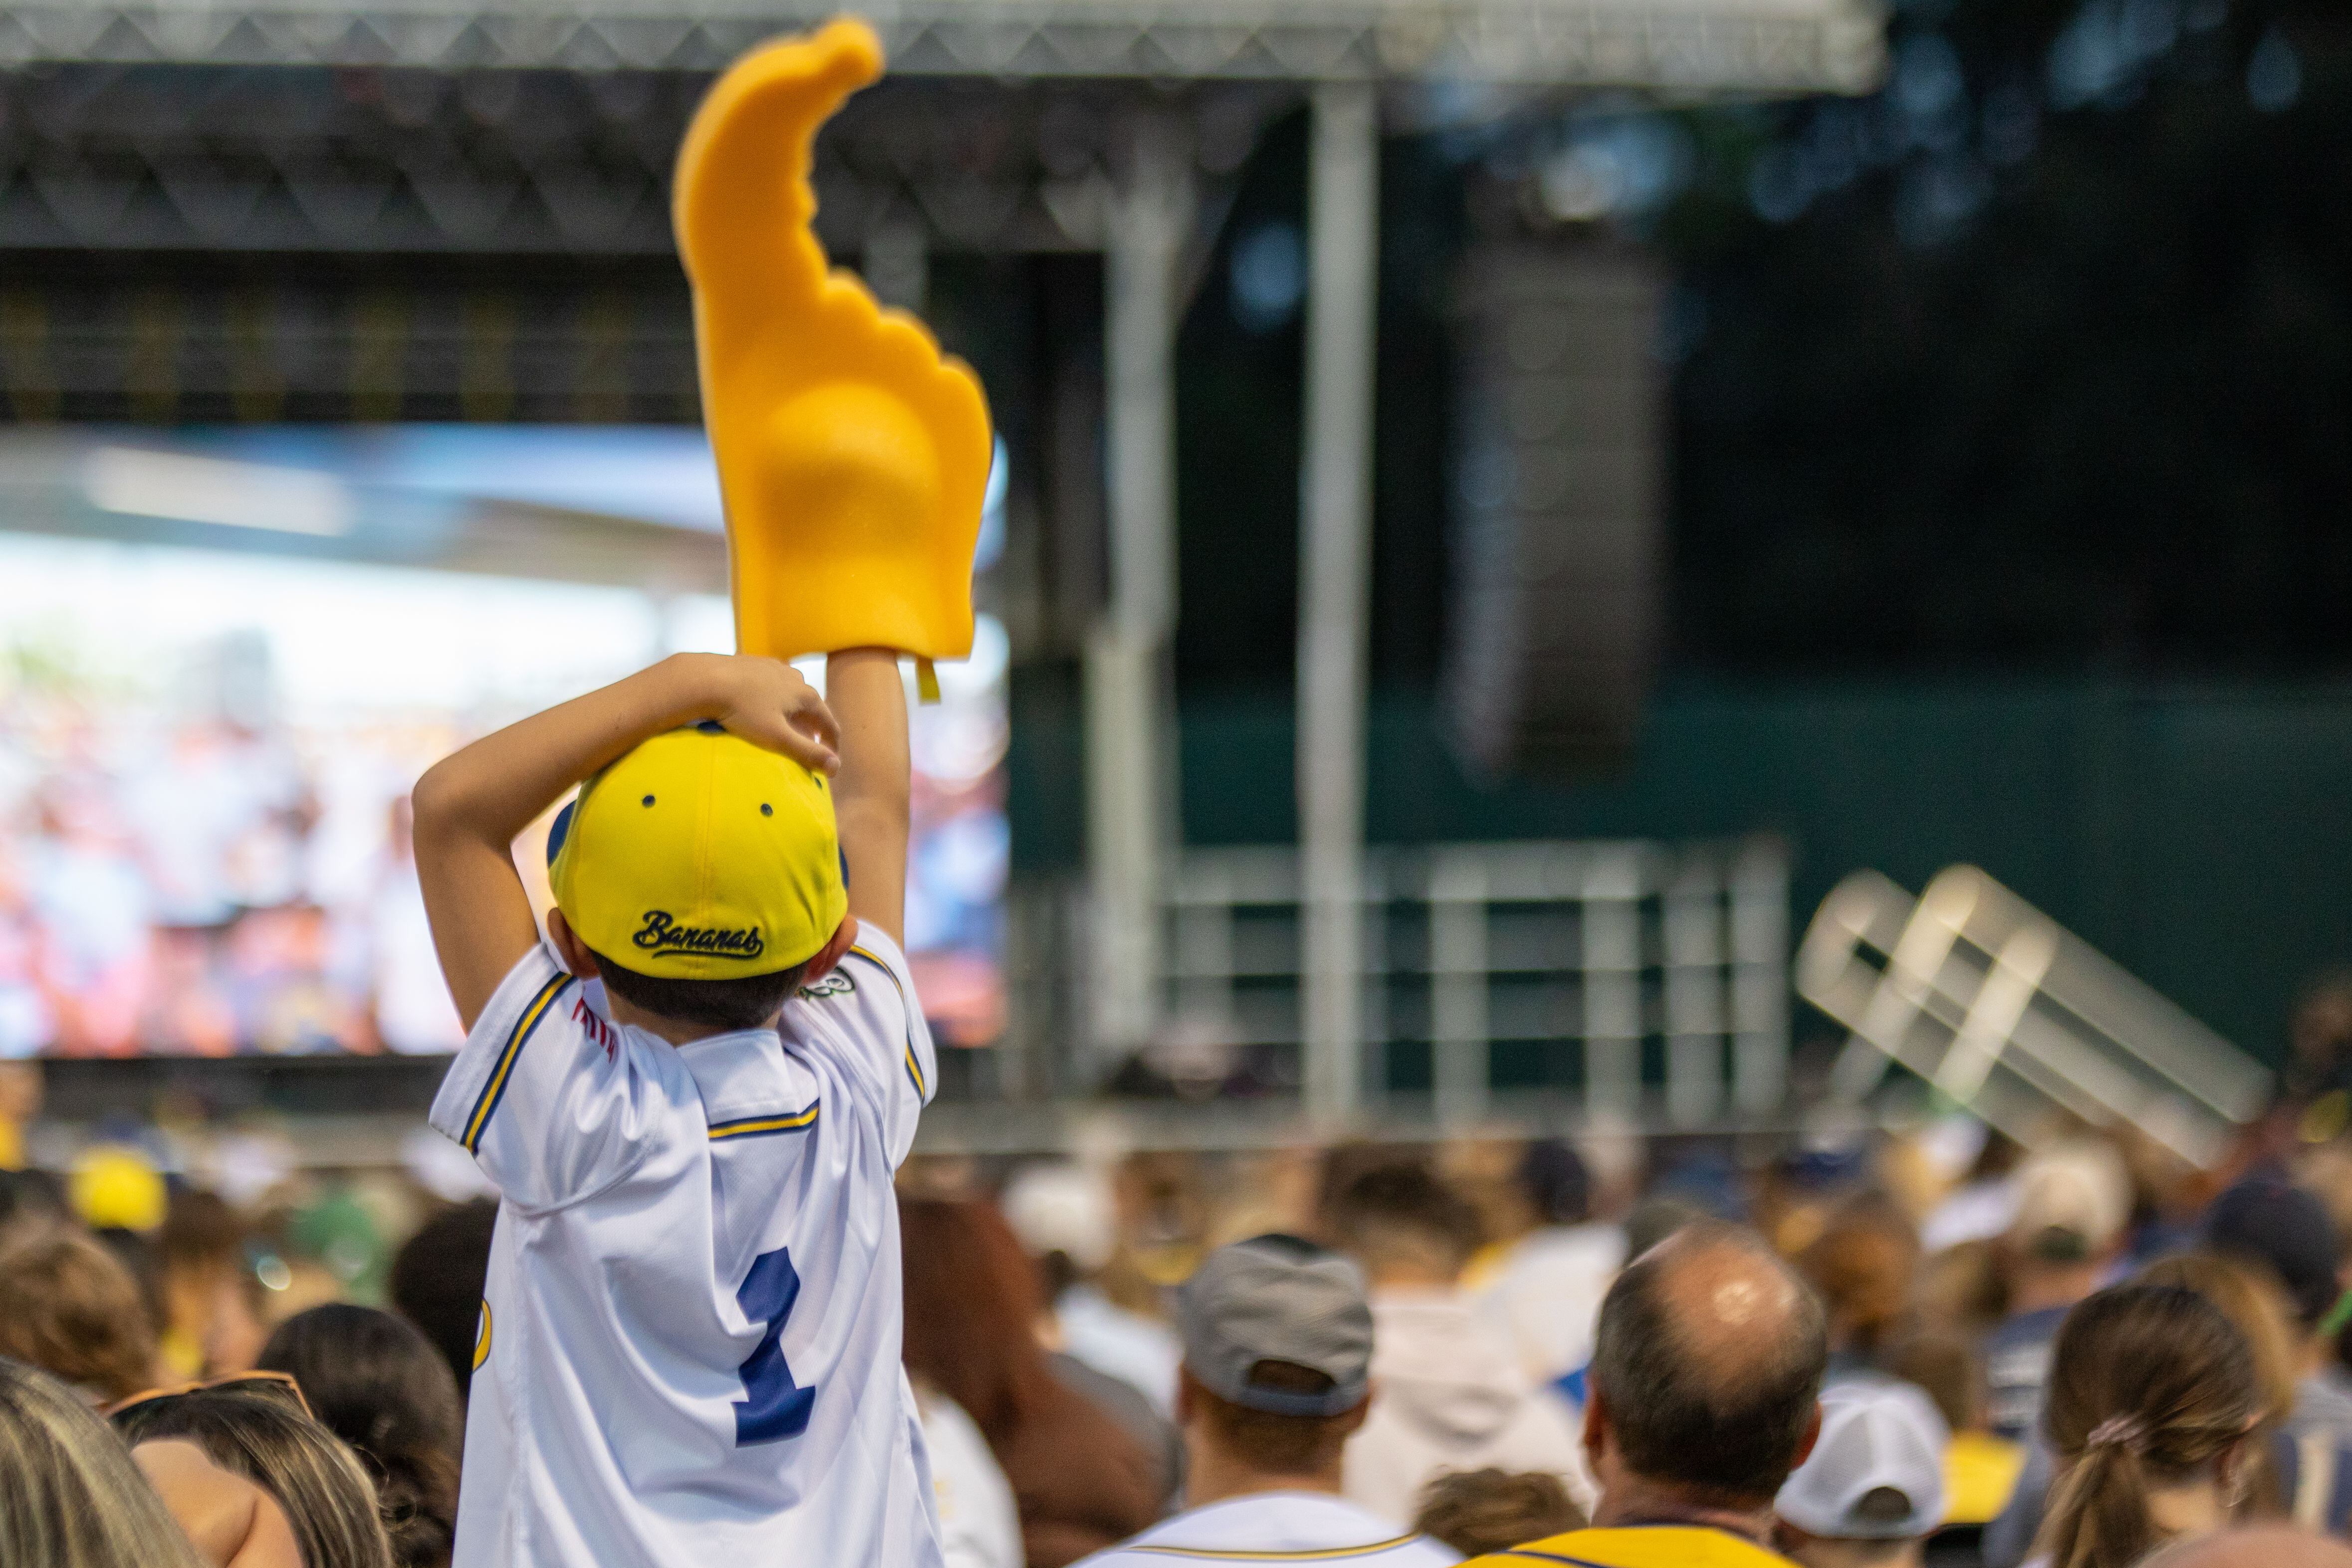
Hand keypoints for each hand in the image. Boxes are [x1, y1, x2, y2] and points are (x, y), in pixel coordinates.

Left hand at [698, 654, 840, 772]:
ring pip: (793, 697)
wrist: (706, 679)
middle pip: (813, 710)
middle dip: (812, 731)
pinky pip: (774, 688)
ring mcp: (776, 669)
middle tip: (805, 751)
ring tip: (784, 731)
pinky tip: (761, 711)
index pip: (830, 725)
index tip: (828, 764)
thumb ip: (807, 752)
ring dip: (794, 716)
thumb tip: (835, 767)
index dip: (831, 747)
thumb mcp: (776, 737)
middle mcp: (796, 678)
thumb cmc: (742, 710)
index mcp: (806, 695)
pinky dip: (775, 703)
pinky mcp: (757, 665)